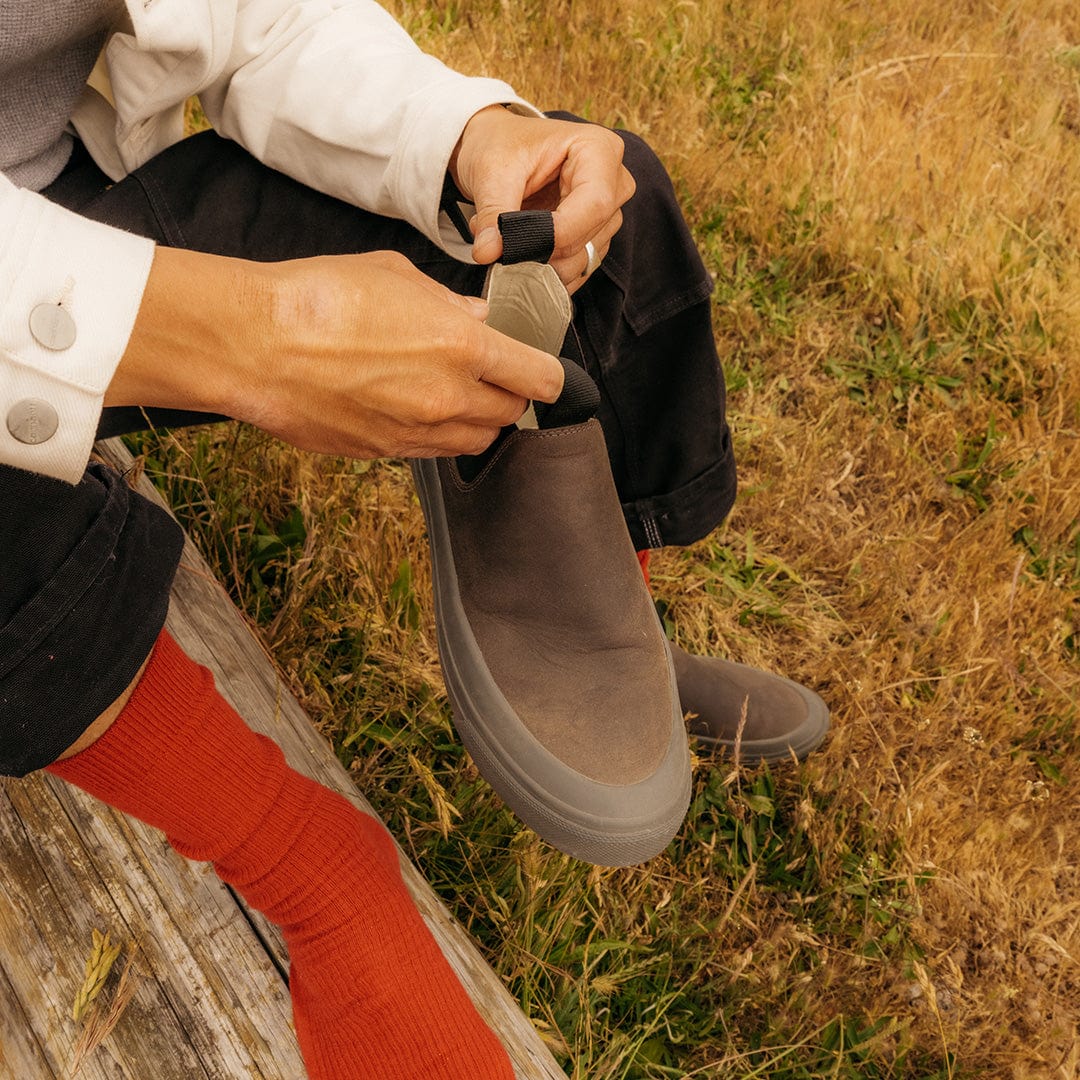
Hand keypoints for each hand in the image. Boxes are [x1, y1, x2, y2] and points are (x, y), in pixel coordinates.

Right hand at [108, 247, 564, 457]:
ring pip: (476, 440)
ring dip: (479, 420)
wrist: (253, 344)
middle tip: (495, 373)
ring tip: (456, 391)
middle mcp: (447, 399)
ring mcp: (416, 433)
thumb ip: (449, 304)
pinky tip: (417, 406)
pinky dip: (440, 434)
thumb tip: (478, 318)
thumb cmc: (318, 297)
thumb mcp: (397, 276)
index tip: (545, 368)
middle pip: (511, 414)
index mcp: (461, 347)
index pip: (540, 378)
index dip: (550, 374)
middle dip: (511, 394)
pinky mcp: (384, 453)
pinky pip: (434, 451)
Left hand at [450, 107, 635, 293]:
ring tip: (507, 239)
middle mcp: (614, 181)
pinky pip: (578, 267)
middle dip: (543, 249)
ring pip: (584, 258)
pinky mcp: (596, 236)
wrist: (498, 146)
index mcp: (598, 149)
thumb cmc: (502, 145)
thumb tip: (488, 252)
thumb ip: (493, 212)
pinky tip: (523, 248)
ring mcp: (608, 212)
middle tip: (500, 243)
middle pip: (589, 235)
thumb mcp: (491, 171)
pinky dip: (546, 267)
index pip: (595, 203)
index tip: (517, 246)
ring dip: (541, 260)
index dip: (558, 232)